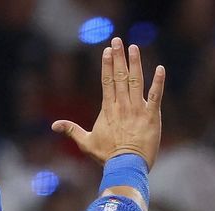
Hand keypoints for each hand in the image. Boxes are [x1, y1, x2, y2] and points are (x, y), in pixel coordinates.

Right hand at [53, 37, 164, 167]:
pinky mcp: (151, 116)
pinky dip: (158, 82)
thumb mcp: (86, 142)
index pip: (107, 81)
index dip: (107, 65)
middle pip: (120, 76)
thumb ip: (72, 130)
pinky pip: (156, 96)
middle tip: (118, 40)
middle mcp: (122, 105)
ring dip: (135, 63)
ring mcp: (137, 109)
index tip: (107, 51)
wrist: (126, 167)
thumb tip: (53, 125)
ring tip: (134, 47)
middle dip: (118, 57)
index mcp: (108, 109)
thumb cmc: (107, 156)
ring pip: (136, 81)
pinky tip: (160, 69)